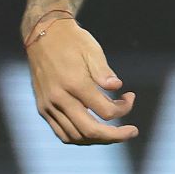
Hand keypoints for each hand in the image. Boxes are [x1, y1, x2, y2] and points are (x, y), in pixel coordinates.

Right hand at [24, 18, 138, 144]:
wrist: (42, 34)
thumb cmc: (72, 41)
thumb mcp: (92, 50)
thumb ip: (104, 72)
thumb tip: (117, 87)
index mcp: (74, 83)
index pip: (105, 111)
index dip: (124, 109)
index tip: (130, 96)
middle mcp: (59, 98)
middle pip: (91, 131)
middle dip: (115, 135)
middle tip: (132, 131)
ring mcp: (48, 105)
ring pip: (75, 137)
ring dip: (98, 139)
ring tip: (113, 132)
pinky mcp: (43, 108)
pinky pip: (62, 133)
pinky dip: (80, 137)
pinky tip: (93, 131)